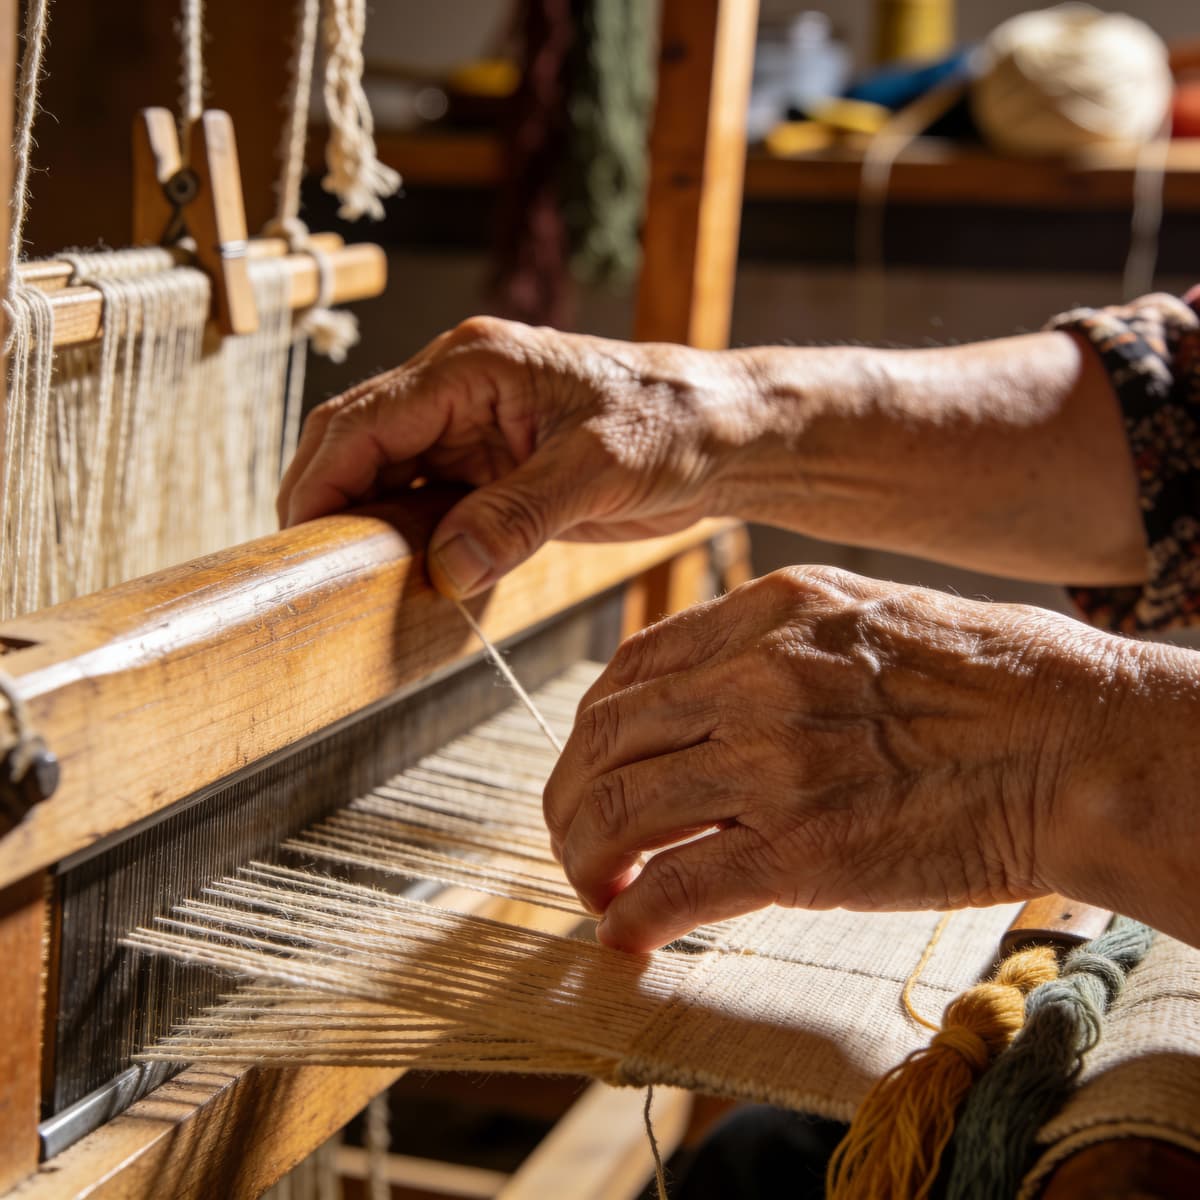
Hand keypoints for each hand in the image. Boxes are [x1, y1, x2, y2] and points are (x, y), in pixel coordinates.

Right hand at [277, 317, 758, 596]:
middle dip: (330, 503)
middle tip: (318, 573)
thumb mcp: (598, 469)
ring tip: (356, 582)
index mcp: (471, 365)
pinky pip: (428, 500)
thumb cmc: (674, 425)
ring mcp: (474, 430)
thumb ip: (519, 517)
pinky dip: (410, 536)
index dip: (320, 481)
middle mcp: (460, 390)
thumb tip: (446, 571)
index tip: (301, 544)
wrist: (725, 435)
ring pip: (388, 475)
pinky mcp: (493, 468)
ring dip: (369, 524)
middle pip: (359, 444)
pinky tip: (409, 575)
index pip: (363, 420)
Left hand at [544, 565, 1120, 952]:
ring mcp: (769, 761)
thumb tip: (716, 690)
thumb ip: (782, 640)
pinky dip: (630, 919)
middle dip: (570, 800)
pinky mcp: (798, 849)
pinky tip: (626, 938)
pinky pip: (674, 886)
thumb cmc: (995, 679)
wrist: (1079, 742)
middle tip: (578, 842)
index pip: (631, 667)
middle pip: (604, 739)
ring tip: (596, 892)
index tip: (594, 769)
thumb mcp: (870, 611)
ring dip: (585, 861)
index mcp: (767, 612)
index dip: (593, 729)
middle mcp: (751, 677)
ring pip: (618, 809)